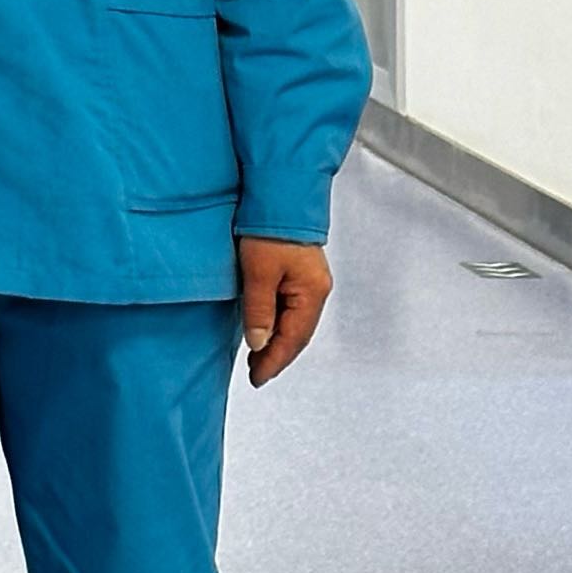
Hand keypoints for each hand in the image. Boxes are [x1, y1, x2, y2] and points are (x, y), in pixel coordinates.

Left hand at [238, 236, 329, 385]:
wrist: (279, 195)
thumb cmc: (270, 229)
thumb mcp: (258, 273)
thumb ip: (259, 310)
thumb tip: (259, 344)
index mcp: (311, 293)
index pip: (293, 339)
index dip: (274, 361)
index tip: (257, 378)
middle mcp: (316, 290)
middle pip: (298, 334)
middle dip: (277, 355)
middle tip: (256, 373)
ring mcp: (310, 281)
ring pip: (295, 322)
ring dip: (277, 341)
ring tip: (257, 357)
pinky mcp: (300, 273)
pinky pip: (292, 308)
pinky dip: (279, 323)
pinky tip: (265, 328)